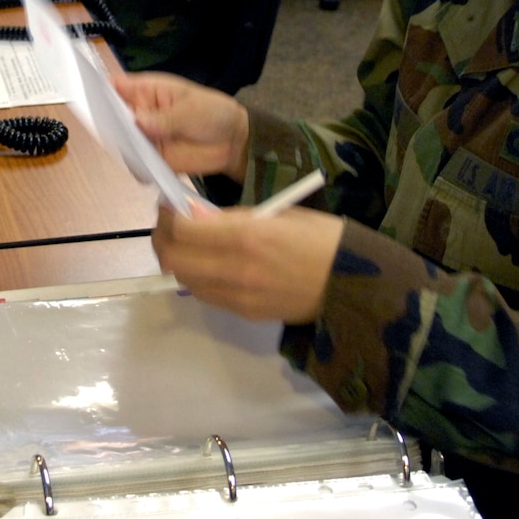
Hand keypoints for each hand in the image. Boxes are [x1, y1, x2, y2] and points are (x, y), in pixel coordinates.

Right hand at [112, 70, 248, 175]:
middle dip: (109, 124)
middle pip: (113, 118)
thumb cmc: (213, 113)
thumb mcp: (191, 109)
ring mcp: (144, 138)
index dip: (101, 91)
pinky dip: (138, 168)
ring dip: (124, 149)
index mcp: (147, 92)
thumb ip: (166, 118)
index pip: (117, 87)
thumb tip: (139, 122)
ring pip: (122, 144)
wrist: (232, 142)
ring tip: (132, 151)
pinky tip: (146, 168)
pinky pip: (137, 166)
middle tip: (114, 130)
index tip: (93, 99)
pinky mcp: (152, 160)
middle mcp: (139, 114)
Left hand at [153, 205, 343, 323]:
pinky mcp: (246, 313)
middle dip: (163, 240)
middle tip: (169, 226)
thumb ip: (235, 216)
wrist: (354, 284)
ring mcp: (239, 296)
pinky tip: (210, 264)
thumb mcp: (280, 213)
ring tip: (189, 245)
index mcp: (246, 235)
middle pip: (174, 260)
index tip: (169, 205)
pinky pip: (206, 295)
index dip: (167, 215)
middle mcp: (236, 269)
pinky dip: (198, 278)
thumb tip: (195, 214)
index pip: (183, 229)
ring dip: (179, 261)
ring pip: (185, 281)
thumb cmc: (323, 238)